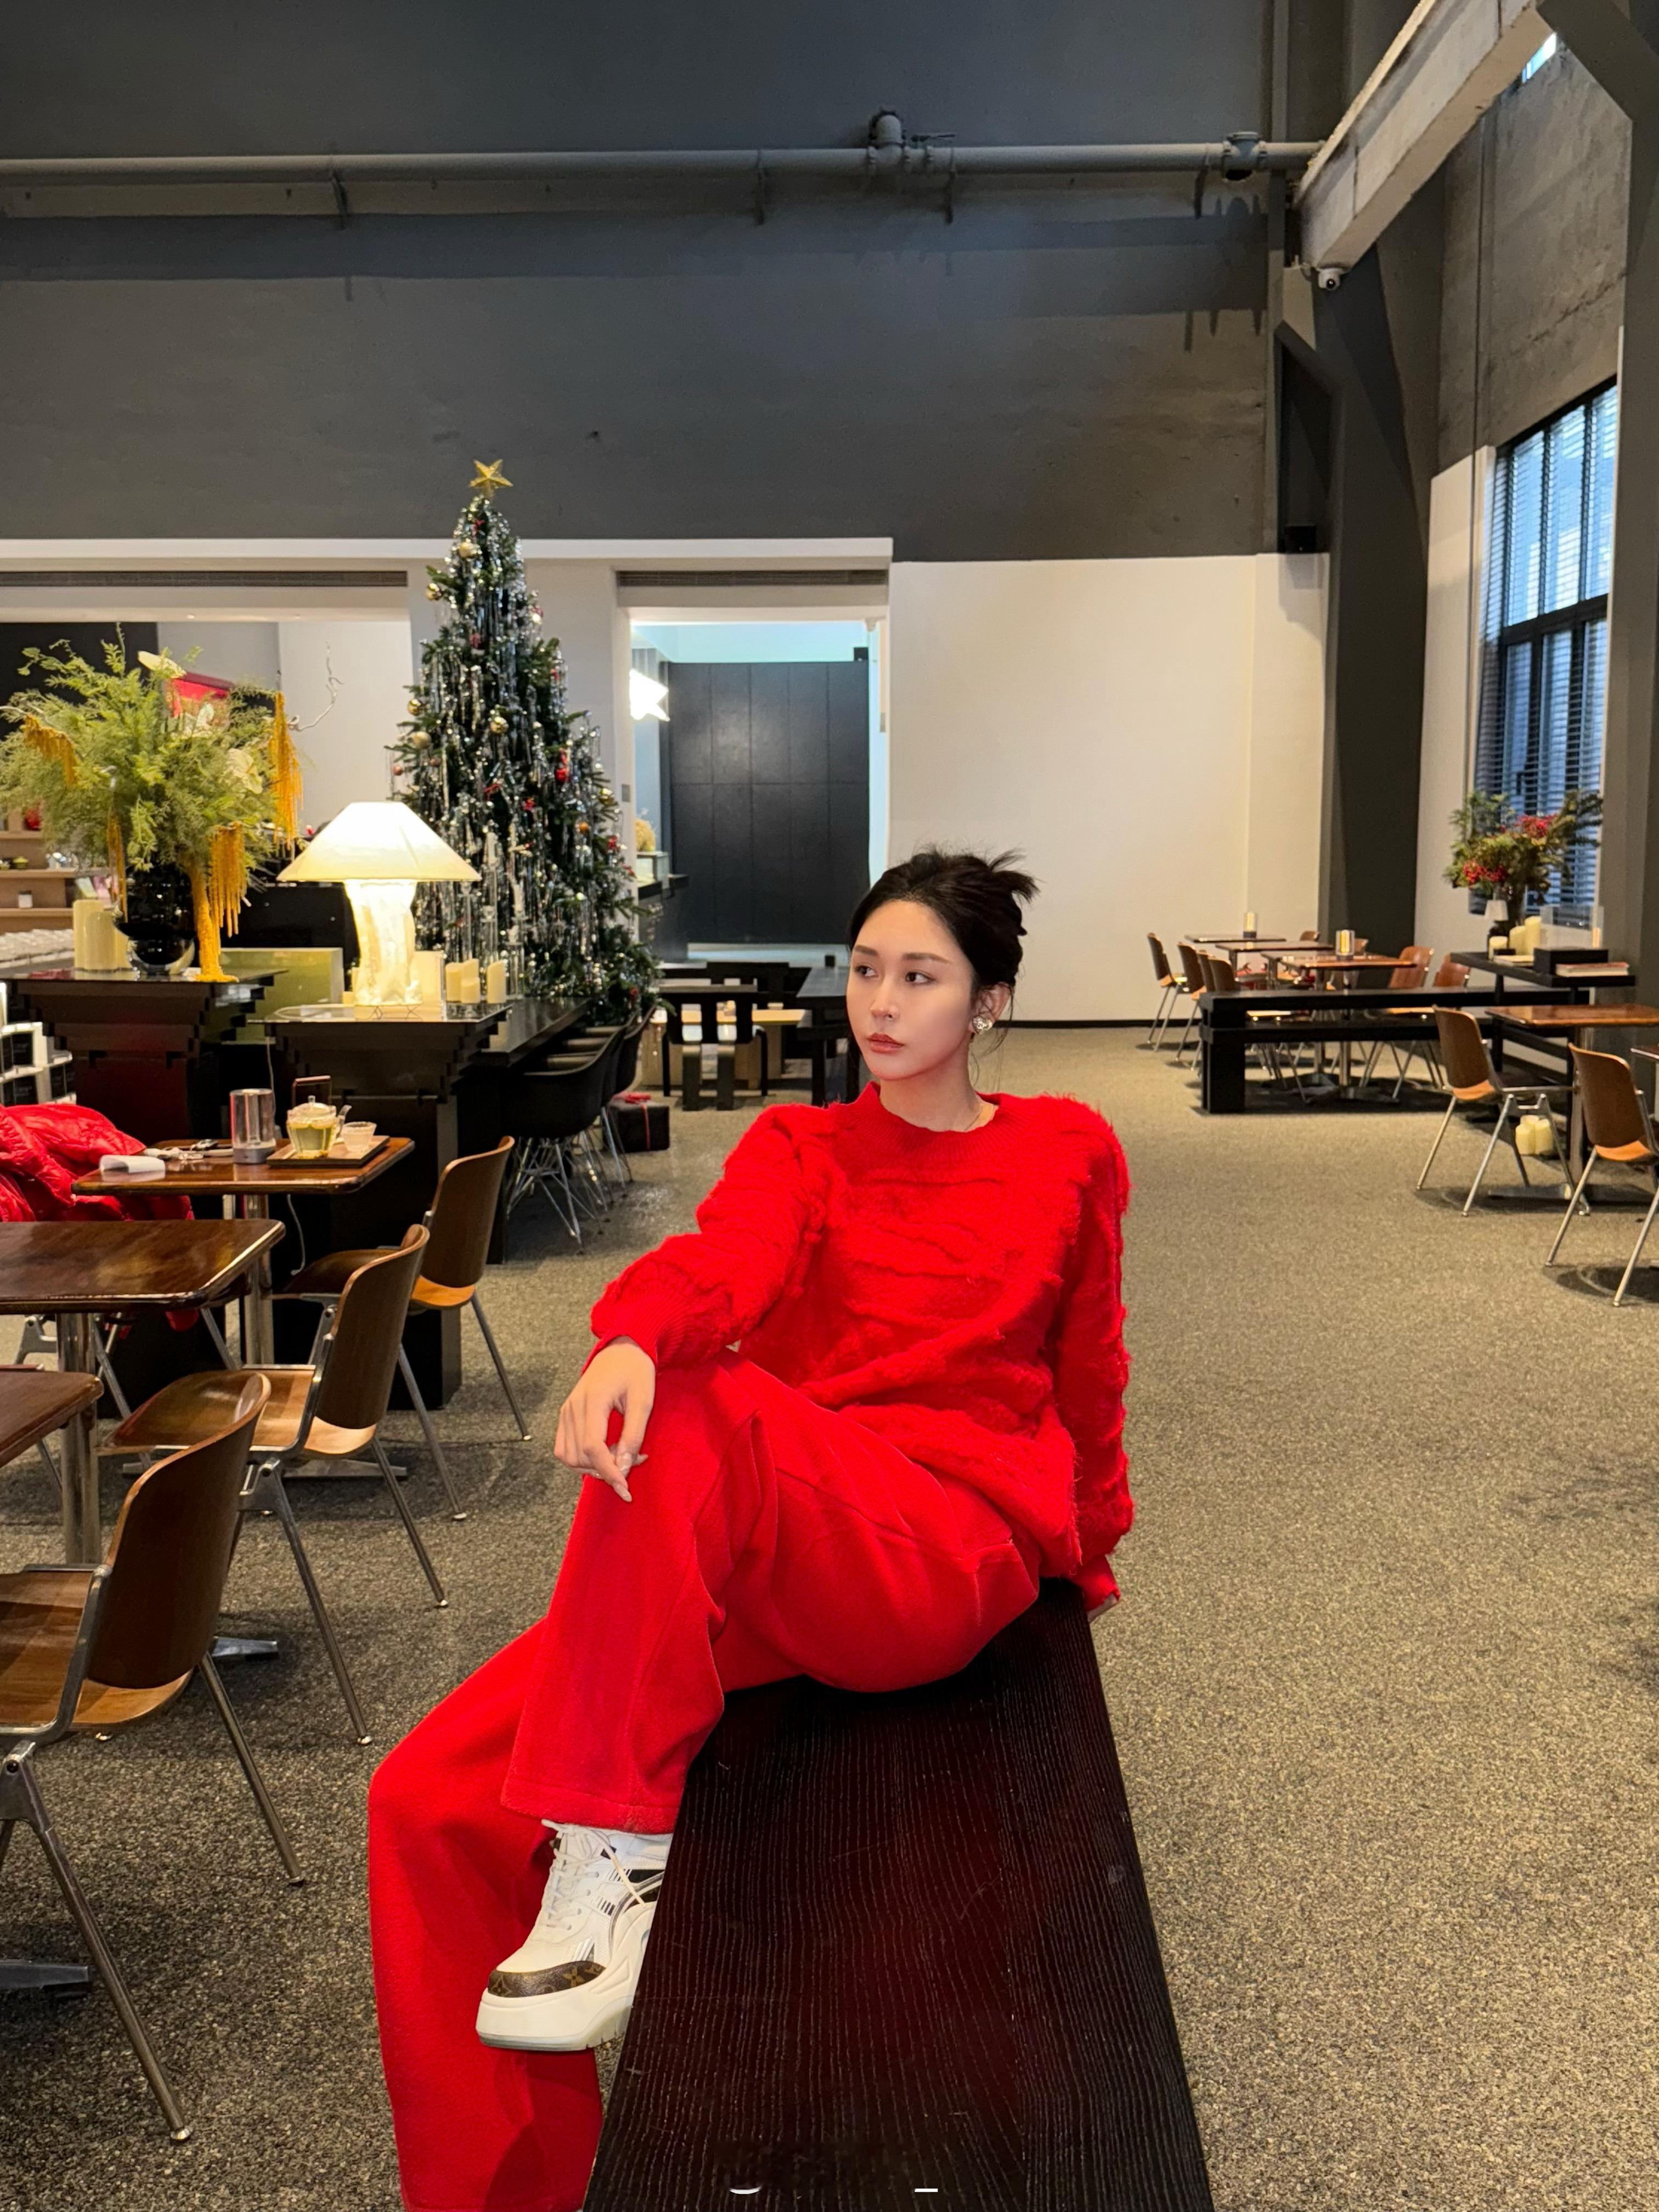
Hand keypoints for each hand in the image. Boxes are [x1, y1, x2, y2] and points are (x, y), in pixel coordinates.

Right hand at [554, 1338, 655, 1500]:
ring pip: (569, 1456)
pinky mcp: (565, 1415)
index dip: (608, 1472)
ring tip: (620, 1454)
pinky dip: (582, 1458)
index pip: (592, 1448)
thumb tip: (623, 1468)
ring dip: (593, 1466)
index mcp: (592, 1400)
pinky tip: (605, 1451)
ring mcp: (566, 1411)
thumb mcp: (643, 1401)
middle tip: (634, 1460)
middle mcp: (573, 1407)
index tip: (625, 1490)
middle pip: (579, 1456)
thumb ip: (633, 1435)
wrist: (621, 1350)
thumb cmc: (635, 1371)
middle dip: (606, 1469)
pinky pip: (565, 1448)